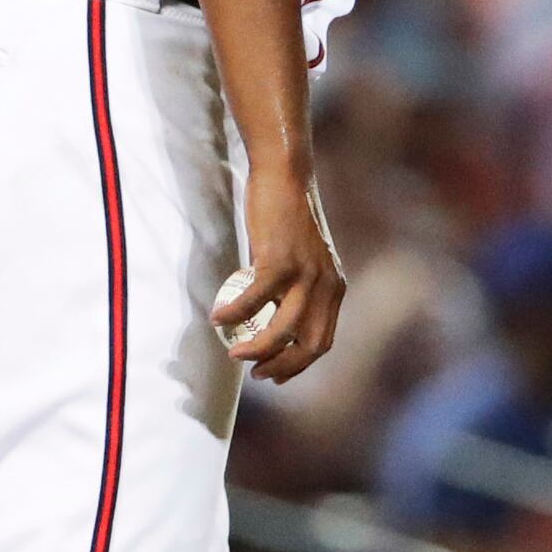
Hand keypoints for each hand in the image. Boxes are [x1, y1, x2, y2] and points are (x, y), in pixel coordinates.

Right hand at [214, 175, 344, 383]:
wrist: (286, 177)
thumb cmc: (287, 220)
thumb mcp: (300, 261)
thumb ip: (292, 290)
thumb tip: (267, 321)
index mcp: (334, 287)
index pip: (321, 341)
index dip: (298, 365)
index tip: (273, 374)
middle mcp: (326, 284)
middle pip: (308, 344)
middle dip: (280, 366)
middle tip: (253, 372)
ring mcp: (306, 273)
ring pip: (281, 330)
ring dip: (255, 349)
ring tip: (233, 354)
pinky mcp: (280, 260)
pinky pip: (253, 299)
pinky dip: (234, 313)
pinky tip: (217, 317)